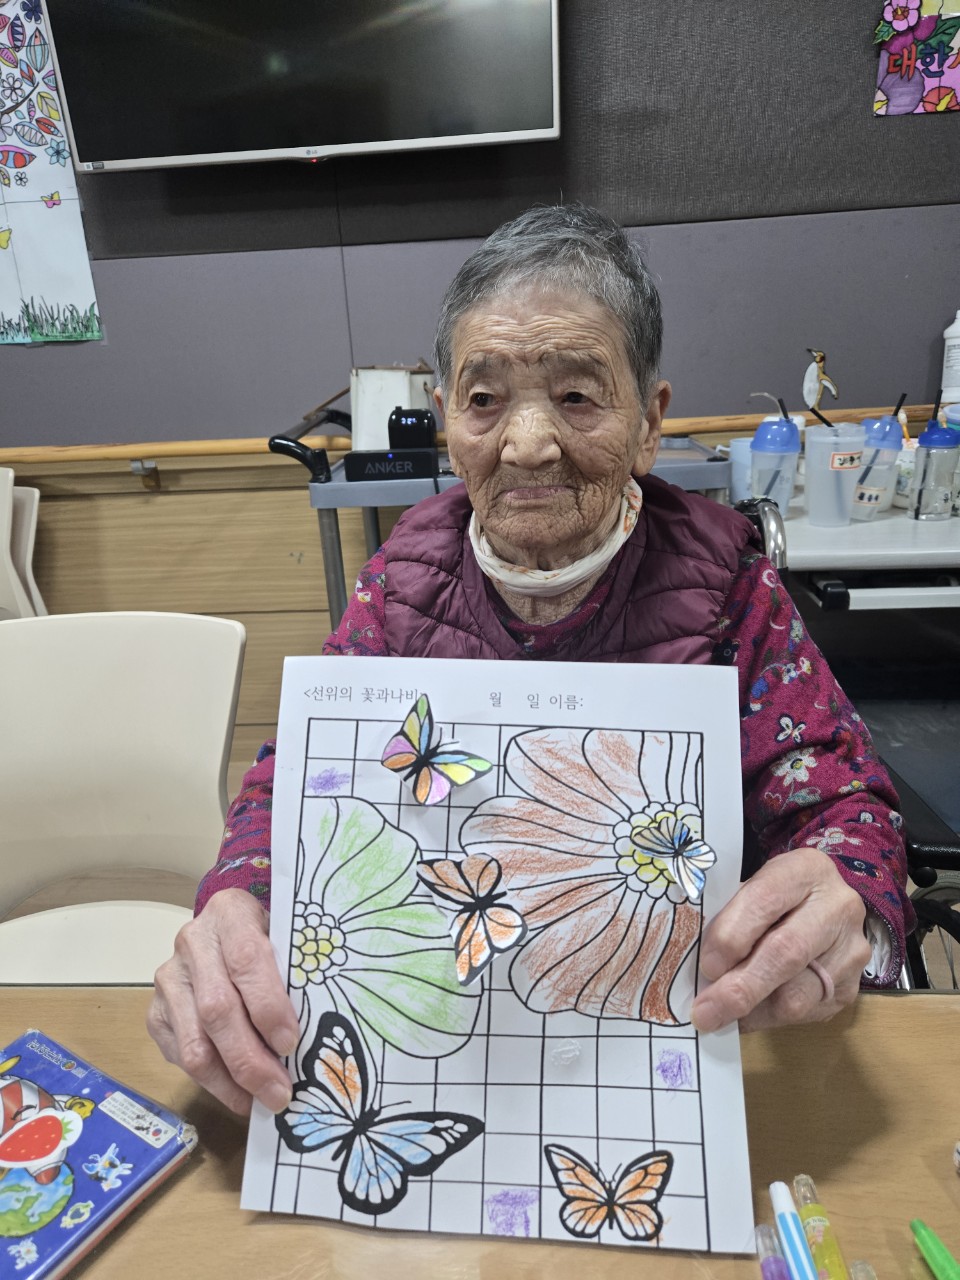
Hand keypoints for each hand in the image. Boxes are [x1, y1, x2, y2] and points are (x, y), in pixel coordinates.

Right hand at [147, 889, 300, 1115]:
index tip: (291, 1042)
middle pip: (217, 1010)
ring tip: (260, 1101)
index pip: (246, 960)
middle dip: (251, 1059)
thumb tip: (317, 1037)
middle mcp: (192, 942)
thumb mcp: (284, 939)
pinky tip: (238, 1092)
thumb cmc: (267, 939)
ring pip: (194, 1043)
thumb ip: (294, 974)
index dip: (268, 1005)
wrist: (223, 930)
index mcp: (230, 913)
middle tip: (280, 1091)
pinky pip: (180, 1056)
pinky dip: (211, 1082)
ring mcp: (169, 978)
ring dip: (230, 1081)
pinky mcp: (156, 1012)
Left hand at [690, 847, 870, 1033]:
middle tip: (705, 1011)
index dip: (732, 935)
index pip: (765, 900)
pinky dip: (769, 1019)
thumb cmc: (773, 898)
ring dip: (752, 1010)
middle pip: (787, 952)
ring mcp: (851, 949)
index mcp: (806, 870)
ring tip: (721, 1015)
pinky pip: (807, 1013)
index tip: (706, 965)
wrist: (824, 908)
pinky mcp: (853, 986)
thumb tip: (699, 971)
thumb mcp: (752, 891)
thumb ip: (729, 920)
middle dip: (740, 987)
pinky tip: (747, 1015)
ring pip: (799, 993)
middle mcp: (838, 906)